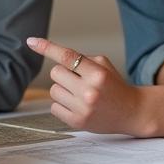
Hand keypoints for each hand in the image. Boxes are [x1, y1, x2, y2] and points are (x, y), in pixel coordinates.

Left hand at [26, 37, 145, 135]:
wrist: (132, 112)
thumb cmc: (115, 85)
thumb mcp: (103, 65)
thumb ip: (80, 59)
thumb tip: (53, 55)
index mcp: (97, 73)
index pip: (66, 56)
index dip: (47, 47)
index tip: (31, 41)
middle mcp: (89, 91)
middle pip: (55, 73)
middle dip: (64, 74)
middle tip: (78, 79)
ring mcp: (82, 108)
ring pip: (53, 91)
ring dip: (63, 89)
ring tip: (80, 94)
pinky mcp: (77, 122)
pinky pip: (54, 107)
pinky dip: (62, 104)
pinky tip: (77, 105)